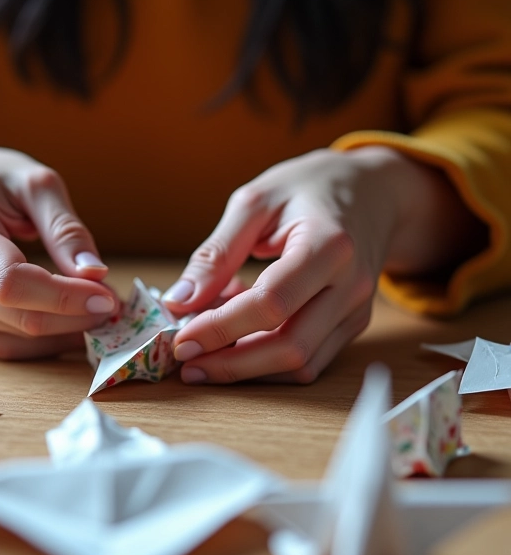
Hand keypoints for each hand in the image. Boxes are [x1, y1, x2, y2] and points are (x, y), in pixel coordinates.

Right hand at [0, 144, 116, 358]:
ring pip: (18, 338)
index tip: (109, 294)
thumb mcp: (34, 183)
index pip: (12, 282)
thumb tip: (96, 274)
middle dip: (77, 316)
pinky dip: (47, 342)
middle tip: (117, 301)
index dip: (64, 297)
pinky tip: (75, 324)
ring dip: (67, 331)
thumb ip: (65, 229)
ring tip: (100, 307)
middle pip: (19, 316)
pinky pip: (7, 347)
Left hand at [162, 147, 484, 384]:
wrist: (375, 190)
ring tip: (205, 348)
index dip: (222, 328)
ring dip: (246, 367)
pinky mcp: (352, 324)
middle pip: (290, 347)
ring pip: (300, 364)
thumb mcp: (255, 202)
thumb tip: (179, 300)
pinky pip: (309, 359)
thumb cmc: (309, 187)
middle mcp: (351, 285)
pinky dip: (267, 358)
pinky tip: (237, 338)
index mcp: (329, 245)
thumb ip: (218, 252)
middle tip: (186, 362)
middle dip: (231, 364)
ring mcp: (356, 310)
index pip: (272, 303)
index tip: (181, 339)